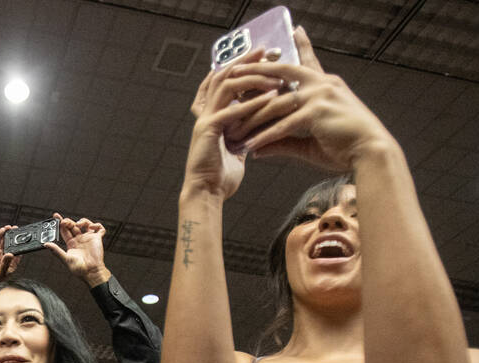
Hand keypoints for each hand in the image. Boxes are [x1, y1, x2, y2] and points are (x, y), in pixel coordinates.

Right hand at [0, 226, 20, 296]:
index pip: (18, 253)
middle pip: (11, 246)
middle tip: (18, 230)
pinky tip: (2, 231)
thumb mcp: (1, 273)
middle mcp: (6, 259)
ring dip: (7, 235)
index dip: (21, 246)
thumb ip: (5, 264)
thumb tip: (10, 255)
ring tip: (10, 228)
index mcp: (12, 264)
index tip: (24, 238)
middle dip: (14, 238)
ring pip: (4, 243)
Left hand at [44, 214, 110, 287]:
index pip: (64, 230)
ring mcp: (88, 238)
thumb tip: (46, 244)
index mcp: (71, 244)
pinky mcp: (97, 239)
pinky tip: (91, 227)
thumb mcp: (65, 259)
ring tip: (79, 224)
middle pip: (73, 225)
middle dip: (68, 221)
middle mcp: (79, 240)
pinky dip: (96, 225)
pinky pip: (99, 229)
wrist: (91, 272)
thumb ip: (56, 251)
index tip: (56, 217)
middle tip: (65, 222)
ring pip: (85, 224)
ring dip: (82, 221)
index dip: (60, 223)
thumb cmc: (78, 269)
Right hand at [182, 47, 281, 197]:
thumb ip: (243, 133)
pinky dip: (251, 103)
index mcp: (209, 115)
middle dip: (245, 61)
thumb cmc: (220, 176)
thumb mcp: (235, 149)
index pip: (219, 80)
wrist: (206, 194)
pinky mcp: (208, 131)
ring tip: (274, 75)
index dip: (237, 65)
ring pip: (226, 86)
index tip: (259, 55)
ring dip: (252, 78)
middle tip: (266, 51)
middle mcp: (204, 113)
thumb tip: (257, 128)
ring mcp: (204, 120)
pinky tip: (270, 98)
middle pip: (222, 75)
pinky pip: (231, 111)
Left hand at [225, 27, 394, 169]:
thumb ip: (283, 140)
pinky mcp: (317, 112)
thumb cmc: (346, 145)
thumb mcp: (310, 140)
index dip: (301, 45)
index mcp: (326, 84)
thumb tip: (259, 148)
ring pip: (276, 103)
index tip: (295, 30)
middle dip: (255, 71)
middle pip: (282, 71)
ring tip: (232, 127)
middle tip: (233, 72)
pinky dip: (265, 137)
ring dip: (252, 118)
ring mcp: (319, 96)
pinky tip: (251, 146)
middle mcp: (322, 84)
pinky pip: (283, 125)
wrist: (372, 152)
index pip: (308, 61)